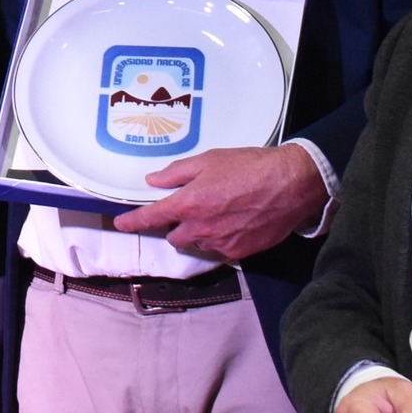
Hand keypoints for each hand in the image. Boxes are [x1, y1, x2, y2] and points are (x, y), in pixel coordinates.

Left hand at [111, 143, 329, 260]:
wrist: (290, 183)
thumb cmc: (250, 166)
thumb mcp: (209, 160)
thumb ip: (177, 173)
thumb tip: (154, 181)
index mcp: (189, 203)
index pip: (151, 218)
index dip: (132, 222)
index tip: (120, 224)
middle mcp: (200, 228)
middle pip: (173, 237)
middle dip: (177, 225)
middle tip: (194, 207)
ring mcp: (220, 243)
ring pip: (197, 244)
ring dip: (199, 233)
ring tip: (220, 212)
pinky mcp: (239, 252)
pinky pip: (219, 249)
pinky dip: (220, 239)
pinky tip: (235, 222)